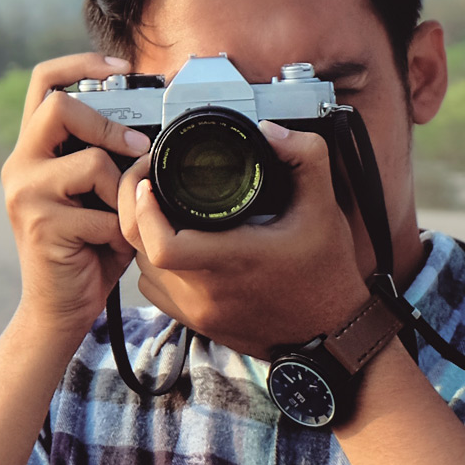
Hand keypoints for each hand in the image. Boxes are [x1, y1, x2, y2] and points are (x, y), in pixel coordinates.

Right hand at [1, 53, 149, 338]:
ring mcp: (25, 193)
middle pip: (59, 107)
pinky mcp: (40, 225)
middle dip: (108, 123)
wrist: (61, 307)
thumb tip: (158, 130)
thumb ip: (114, 159)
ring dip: (121, 191)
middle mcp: (20, 164)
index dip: (82, 63)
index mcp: (35, 148)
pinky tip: (109, 248)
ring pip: (91, 162)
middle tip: (136, 147)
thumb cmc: (90, 247)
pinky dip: (118, 231)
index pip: (45, 82)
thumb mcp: (102, 193)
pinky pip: (101, 213)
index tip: (123, 66)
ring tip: (118, 218)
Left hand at [117, 122, 370, 358]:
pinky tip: (171, 245)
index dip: (143, 210)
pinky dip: (153, 265)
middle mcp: (209, 291)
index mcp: (234, 259)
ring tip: (157, 208)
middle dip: (132, 209)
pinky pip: (155, 291)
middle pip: (142, 250)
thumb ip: (305, 158)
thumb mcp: (324, 207)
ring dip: (142, 237)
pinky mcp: (197, 324)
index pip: (164, 244)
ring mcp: (199, 311)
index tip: (149, 179)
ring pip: (143, 270)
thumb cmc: (326, 273)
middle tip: (146, 180)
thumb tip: (270, 132)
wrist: (331, 333)